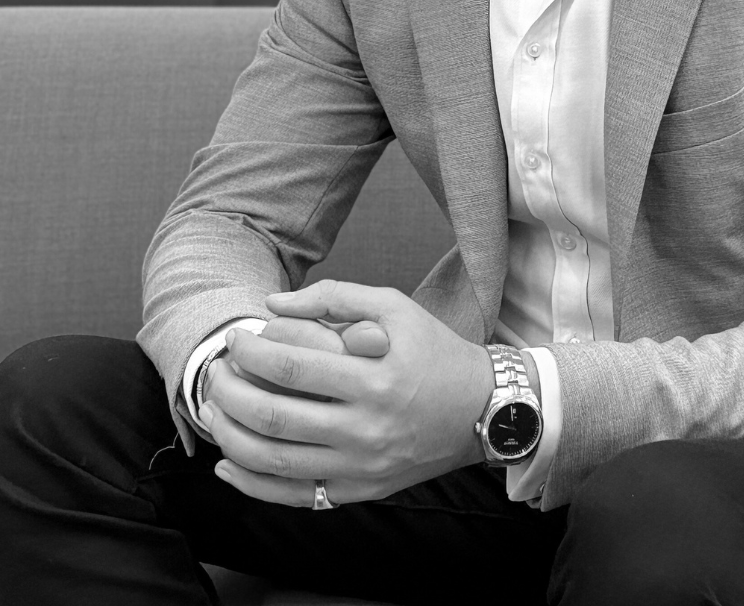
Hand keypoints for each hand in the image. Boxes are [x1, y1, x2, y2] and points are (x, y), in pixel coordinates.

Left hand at [199, 280, 491, 506]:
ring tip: (214, 410)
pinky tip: (228, 464)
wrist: (482, 410)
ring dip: (230, 435)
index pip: (292, 365)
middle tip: (217, 372)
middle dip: (230, 392)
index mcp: (374, 376)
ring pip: (275, 460)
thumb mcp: (396, 307)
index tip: (237, 338)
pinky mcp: (359, 491)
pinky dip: (252, 484)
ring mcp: (361, 466)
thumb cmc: (435, 351)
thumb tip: (273, 304)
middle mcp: (366, 427)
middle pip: (274, 415)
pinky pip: (294, 495)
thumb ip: (335, 296)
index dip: (251, 351)